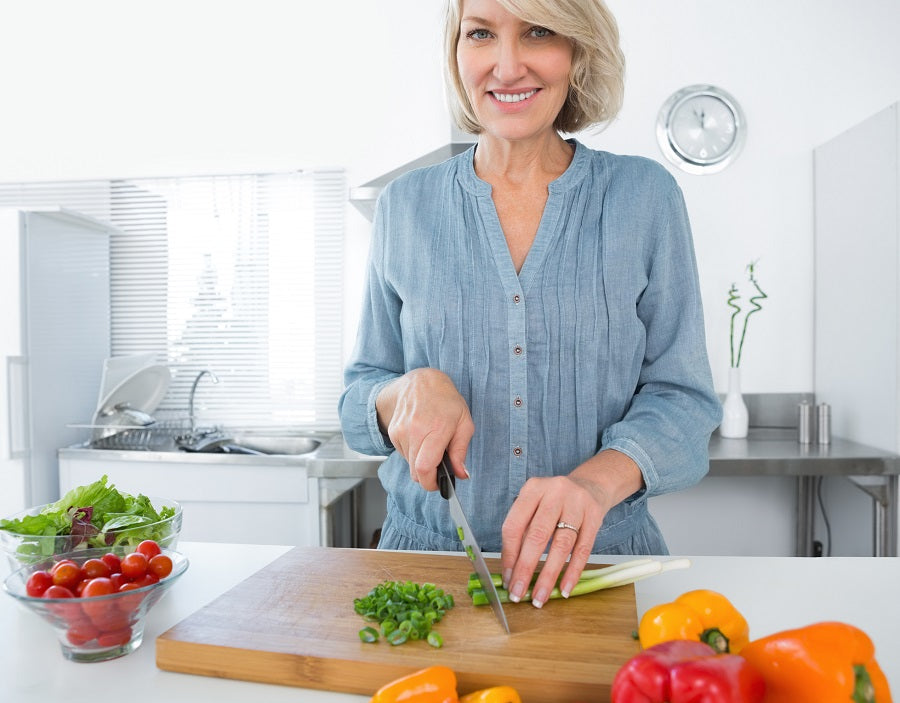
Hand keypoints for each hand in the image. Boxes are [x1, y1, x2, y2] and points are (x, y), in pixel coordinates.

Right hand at [376, 368, 473, 490]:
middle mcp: (415, 431)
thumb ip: (461, 451)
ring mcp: (401, 431)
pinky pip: (403, 454)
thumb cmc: (446, 400)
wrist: (421, 382)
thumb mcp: (464, 423)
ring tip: (430, 445)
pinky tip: (421, 438)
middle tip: (439, 467)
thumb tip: (461, 474)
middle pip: (416, 471)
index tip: (438, 485)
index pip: (425, 468)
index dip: (431, 483)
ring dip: (421, 462)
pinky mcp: (393, 432)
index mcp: (436, 429)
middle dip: (428, 476)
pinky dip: (413, 453)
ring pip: (409, 464)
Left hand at [500, 475, 609, 607]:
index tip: (507, 579)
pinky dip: (573, 571)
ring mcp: (577, 502)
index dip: (509, 555)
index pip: (514, 525)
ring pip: (561, 544)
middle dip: (525, 568)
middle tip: (519, 594)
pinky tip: (564, 588)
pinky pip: (583, 549)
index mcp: (532, 489)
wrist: (591, 485)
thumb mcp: (536, 504)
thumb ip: (524, 530)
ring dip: (549, 575)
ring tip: (540, 597)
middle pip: (537, 535)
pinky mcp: (595, 515)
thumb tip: (512, 571)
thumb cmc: (556, 501)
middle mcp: (554, 492)